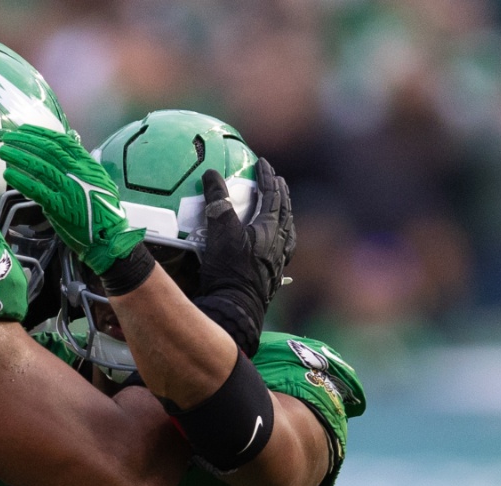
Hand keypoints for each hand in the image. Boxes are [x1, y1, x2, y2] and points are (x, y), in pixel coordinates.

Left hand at [0, 125, 144, 274]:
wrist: (109, 237)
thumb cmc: (103, 211)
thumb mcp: (98, 182)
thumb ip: (80, 169)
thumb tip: (61, 158)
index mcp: (88, 165)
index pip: (61, 142)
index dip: (40, 134)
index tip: (24, 129)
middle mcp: (78, 173)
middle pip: (47, 150)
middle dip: (25, 141)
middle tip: (8, 137)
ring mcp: (68, 189)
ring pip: (39, 167)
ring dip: (19, 157)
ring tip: (4, 151)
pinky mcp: (59, 206)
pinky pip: (36, 189)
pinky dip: (21, 180)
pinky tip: (9, 174)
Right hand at [193, 158, 294, 355]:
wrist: (236, 307)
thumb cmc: (230, 269)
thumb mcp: (220, 231)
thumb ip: (217, 201)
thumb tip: (212, 174)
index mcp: (271, 228)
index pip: (273, 195)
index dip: (268, 177)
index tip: (264, 163)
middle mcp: (280, 243)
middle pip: (285, 212)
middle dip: (281, 194)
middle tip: (277, 181)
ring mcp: (279, 261)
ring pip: (287, 231)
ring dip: (284, 216)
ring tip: (280, 210)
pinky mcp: (273, 277)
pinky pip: (283, 250)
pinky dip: (280, 240)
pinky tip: (276, 247)